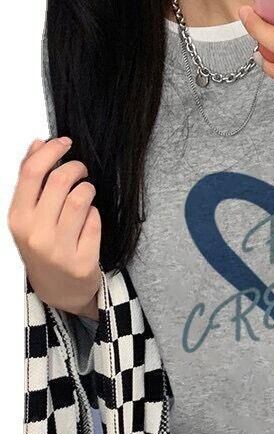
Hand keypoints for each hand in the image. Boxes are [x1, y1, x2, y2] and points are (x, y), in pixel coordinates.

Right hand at [8, 138, 100, 319]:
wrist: (60, 292)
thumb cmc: (43, 249)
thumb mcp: (28, 218)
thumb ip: (32, 184)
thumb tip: (38, 145)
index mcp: (18, 220)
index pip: (32, 173)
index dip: (51, 151)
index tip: (63, 142)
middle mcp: (36, 234)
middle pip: (60, 181)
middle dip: (75, 167)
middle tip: (80, 170)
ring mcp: (60, 249)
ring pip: (82, 198)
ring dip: (88, 189)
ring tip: (86, 193)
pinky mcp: (83, 260)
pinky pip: (96, 221)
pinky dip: (95, 214)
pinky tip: (89, 220)